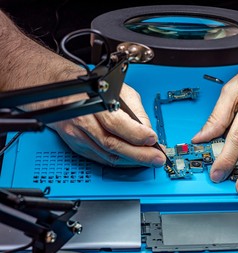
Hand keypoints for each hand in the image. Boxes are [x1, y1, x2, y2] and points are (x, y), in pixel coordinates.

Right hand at [47, 84, 165, 166]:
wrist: (63, 92)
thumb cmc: (94, 89)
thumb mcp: (120, 91)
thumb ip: (135, 111)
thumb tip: (148, 131)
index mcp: (94, 103)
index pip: (117, 124)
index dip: (137, 134)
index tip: (152, 140)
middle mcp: (83, 119)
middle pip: (113, 144)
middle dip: (139, 154)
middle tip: (156, 158)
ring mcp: (77, 134)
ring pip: (107, 155)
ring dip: (130, 160)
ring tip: (148, 160)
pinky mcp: (76, 145)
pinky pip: (100, 158)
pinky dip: (118, 161)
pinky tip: (130, 161)